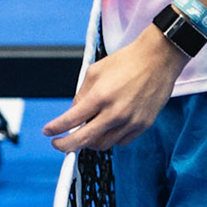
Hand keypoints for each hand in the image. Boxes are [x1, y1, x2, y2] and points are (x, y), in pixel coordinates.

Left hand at [42, 25, 189, 151]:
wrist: (157, 60)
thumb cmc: (126, 62)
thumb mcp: (95, 72)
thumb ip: (82, 94)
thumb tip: (73, 114)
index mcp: (100, 96)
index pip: (71, 120)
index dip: (56, 129)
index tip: (48, 132)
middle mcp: (115, 112)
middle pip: (84, 140)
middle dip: (66, 146)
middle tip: (58, 145)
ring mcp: (131, 122)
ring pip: (103, 144)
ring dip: (89, 142)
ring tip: (84, 133)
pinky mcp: (143, 126)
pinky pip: (121, 141)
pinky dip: (110, 138)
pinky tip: (106, 129)